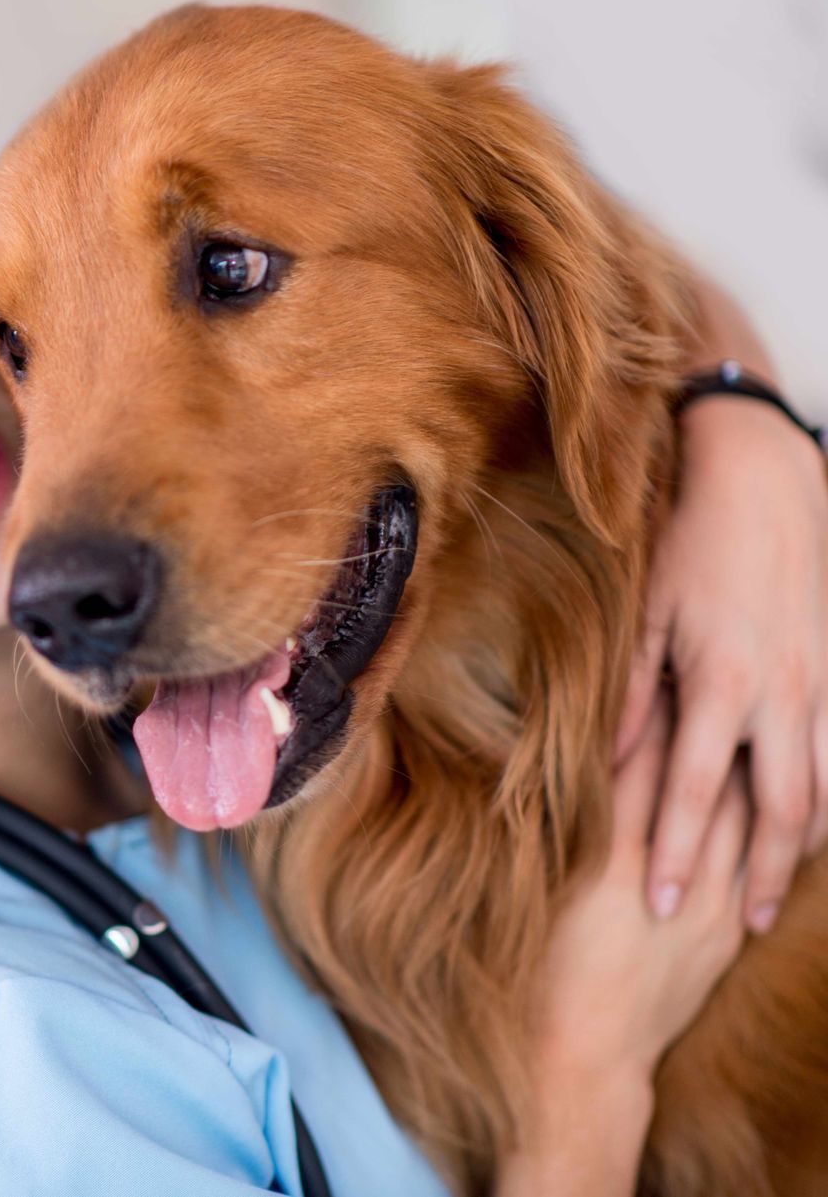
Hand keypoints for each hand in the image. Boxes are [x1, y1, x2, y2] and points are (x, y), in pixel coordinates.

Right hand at [503, 700, 749, 1195]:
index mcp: (609, 853)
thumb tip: (564, 769)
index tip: (648, 667)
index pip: (637, 762)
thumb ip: (559, 825)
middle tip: (701, 678)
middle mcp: (668, 871)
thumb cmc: (539, 967)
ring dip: (738, 768)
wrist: (583, 1055)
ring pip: (737, 817)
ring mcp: (708, 903)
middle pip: (696, 780)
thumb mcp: (538, 886)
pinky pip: (753, 862)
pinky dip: (759, 823)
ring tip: (736, 724)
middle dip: (700, 727)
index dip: (645, 711)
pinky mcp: (724, 931)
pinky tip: (759, 797)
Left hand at [617, 396, 827, 932]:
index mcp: (725, 684)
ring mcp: (824, 684)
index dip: (681, 854)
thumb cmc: (692, 544)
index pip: (698, 792)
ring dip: (806, 848)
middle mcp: (785, 694)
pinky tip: (818, 828)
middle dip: (761, 876)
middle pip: (782, 812)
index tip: (663, 904)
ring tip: (778, 894)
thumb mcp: (645, 616)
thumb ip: (629, 694)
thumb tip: (605, 762)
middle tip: (741, 928)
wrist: (765, 481)